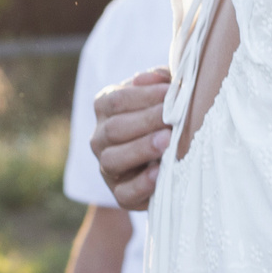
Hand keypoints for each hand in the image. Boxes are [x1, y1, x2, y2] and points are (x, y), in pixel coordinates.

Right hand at [90, 68, 170, 211]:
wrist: (163, 160)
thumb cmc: (165, 117)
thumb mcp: (163, 95)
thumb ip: (160, 81)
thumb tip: (150, 78)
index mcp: (105, 108)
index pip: (116, 100)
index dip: (143, 95)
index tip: (170, 92)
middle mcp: (99, 138)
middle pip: (114, 128)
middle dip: (145, 121)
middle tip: (171, 118)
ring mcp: (106, 167)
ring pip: (113, 160)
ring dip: (141, 150)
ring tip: (167, 141)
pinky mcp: (120, 194)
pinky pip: (124, 193)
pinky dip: (142, 184)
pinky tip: (160, 173)